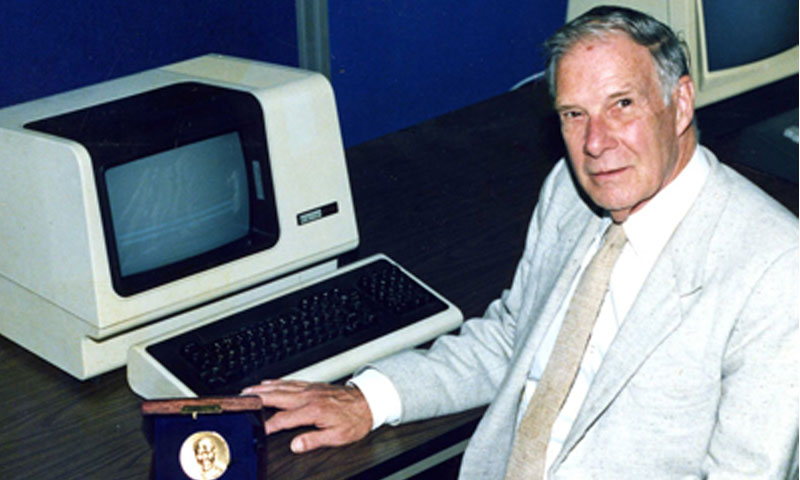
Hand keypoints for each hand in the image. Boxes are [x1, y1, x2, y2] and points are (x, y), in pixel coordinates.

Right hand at [242, 380, 372, 452]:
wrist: (367, 401)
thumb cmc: (354, 419)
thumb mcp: (337, 436)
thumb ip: (314, 440)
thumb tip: (296, 445)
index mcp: (313, 411)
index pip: (283, 419)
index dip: (269, 425)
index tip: (258, 429)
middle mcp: (308, 397)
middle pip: (277, 396)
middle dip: (258, 399)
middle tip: (241, 400)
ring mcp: (309, 389)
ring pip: (281, 387)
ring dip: (263, 388)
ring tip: (248, 390)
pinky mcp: (312, 385)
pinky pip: (290, 382)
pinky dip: (277, 382)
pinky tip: (269, 382)